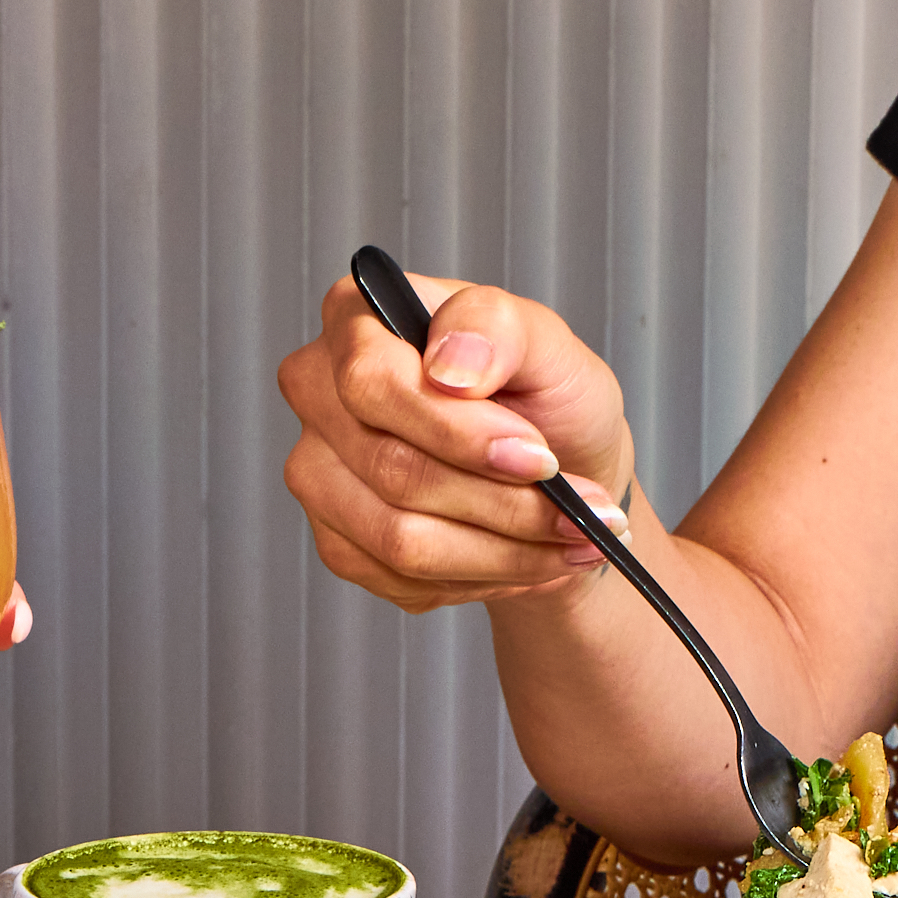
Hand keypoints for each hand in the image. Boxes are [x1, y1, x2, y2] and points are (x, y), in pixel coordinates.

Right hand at [279, 269, 640, 610]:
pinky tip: (519, 554)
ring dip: (500, 551)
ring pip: (398, 538)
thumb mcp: (549, 343)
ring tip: (566, 539)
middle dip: (501, 503)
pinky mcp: (339, 543)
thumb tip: (449, 362)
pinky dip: (479, 576)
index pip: (371, 380)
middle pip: (390, 469)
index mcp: (357, 318)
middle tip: (578, 514)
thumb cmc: (545, 397)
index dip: (455, 431)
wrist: (558, 476)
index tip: (537, 457)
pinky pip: (401, 579)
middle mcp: (319, 394)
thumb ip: (499, 328)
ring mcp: (319, 474)